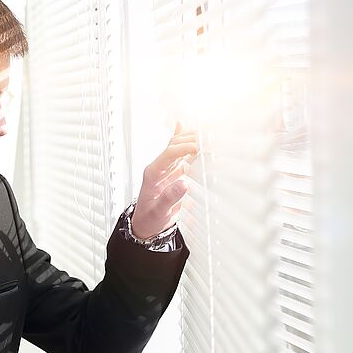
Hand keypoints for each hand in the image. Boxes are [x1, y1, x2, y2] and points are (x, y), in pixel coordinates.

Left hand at [131, 122, 198, 238]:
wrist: (145, 226)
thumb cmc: (149, 219)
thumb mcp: (159, 212)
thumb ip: (170, 198)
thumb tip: (184, 184)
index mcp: (153, 174)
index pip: (169, 153)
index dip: (183, 147)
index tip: (198, 147)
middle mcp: (159, 169)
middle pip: (173, 146)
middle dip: (189, 139)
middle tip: (207, 137)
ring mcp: (166, 170)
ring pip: (177, 148)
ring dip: (190, 138)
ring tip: (205, 132)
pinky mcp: (173, 174)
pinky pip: (179, 155)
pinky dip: (184, 142)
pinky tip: (183, 126)